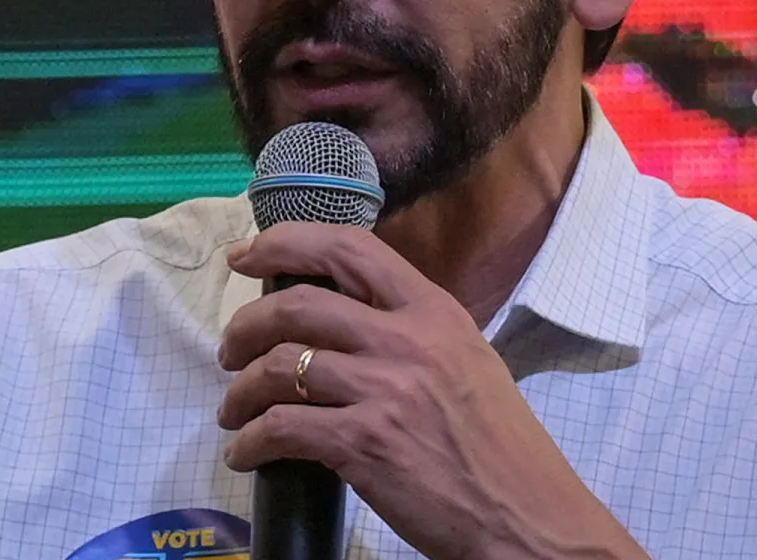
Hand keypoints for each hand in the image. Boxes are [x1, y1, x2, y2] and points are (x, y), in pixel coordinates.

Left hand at [219, 224, 646, 559]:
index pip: (350, 248)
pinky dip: (249, 441)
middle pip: (298, 304)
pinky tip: (245, 453)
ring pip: (280, 366)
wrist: (526, 515)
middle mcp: (408, 338)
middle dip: (245, 325)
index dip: (286, 242)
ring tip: (234, 411)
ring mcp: (385, 390)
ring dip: (240, 391)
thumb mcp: (467, 362)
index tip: (246, 254)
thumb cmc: (500, 446)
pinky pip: (281, 428)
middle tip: (229, 350)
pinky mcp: (364, 443)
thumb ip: (413, 333)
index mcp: (435, 310)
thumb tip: (348, 320)